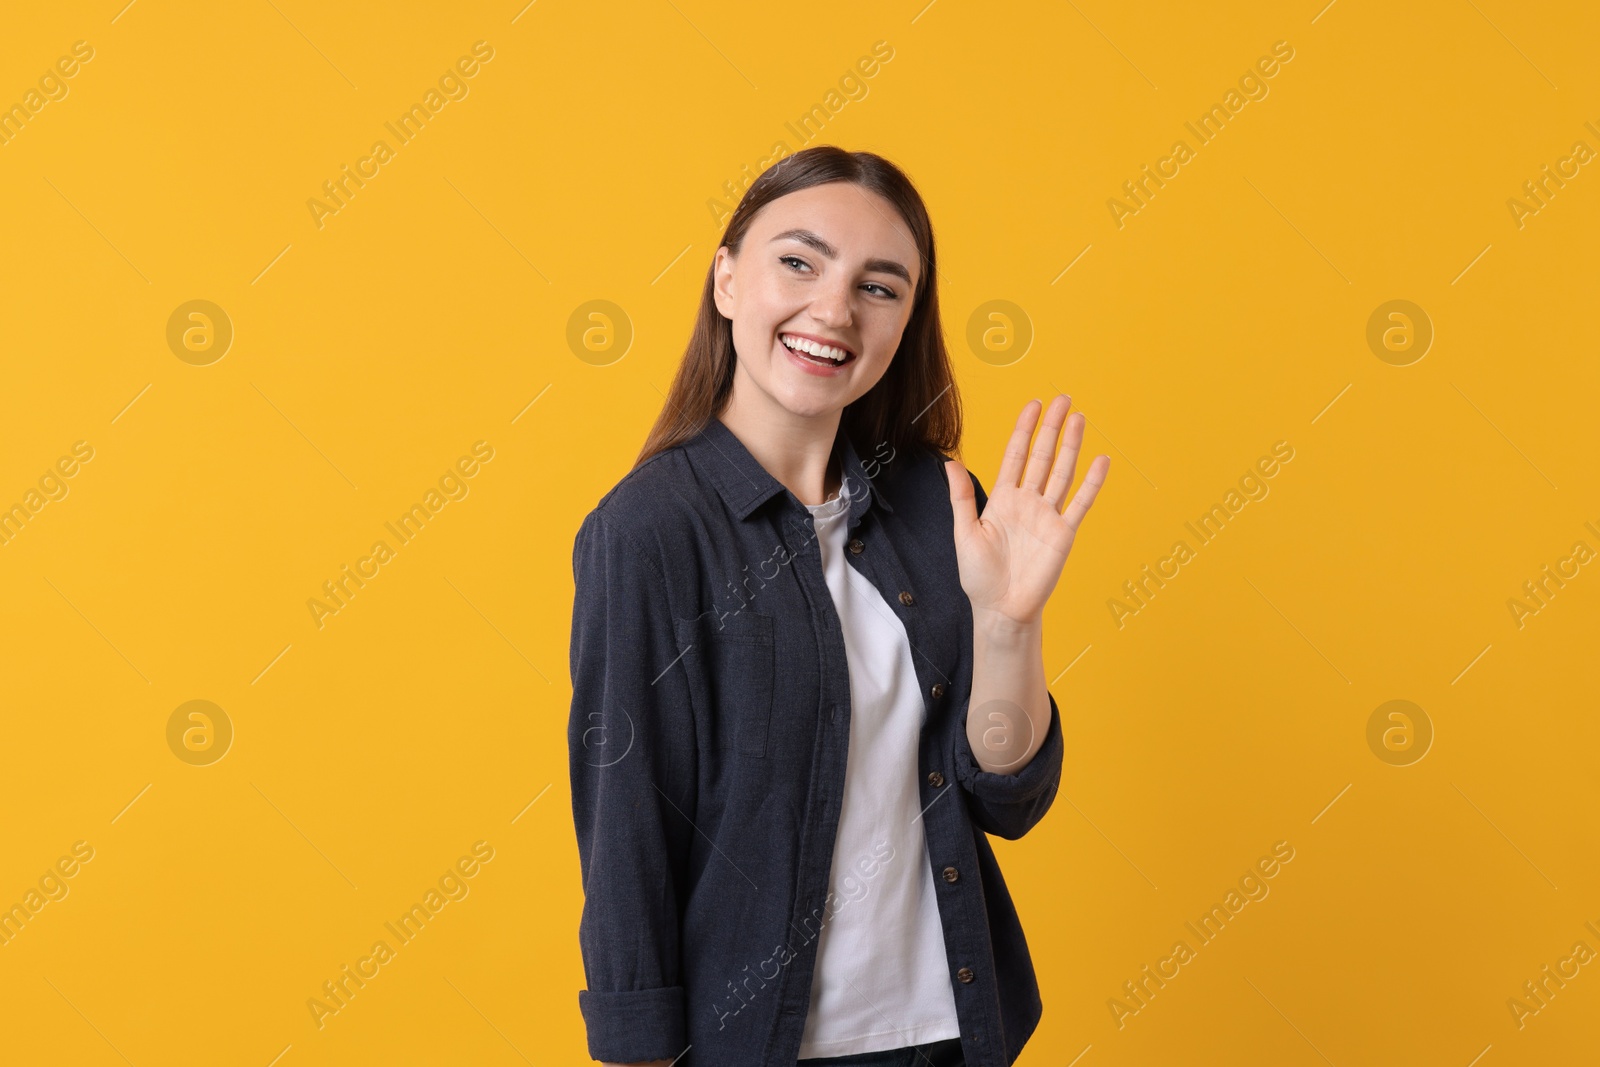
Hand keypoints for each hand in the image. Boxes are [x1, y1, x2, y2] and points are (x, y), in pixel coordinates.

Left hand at [944, 395, 1108, 627]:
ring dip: (1071, 446)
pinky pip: (1080, 503)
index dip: (1024, 429)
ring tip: (1079, 418)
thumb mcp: (964, 532)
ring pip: (1062, 472)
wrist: (1000, 609)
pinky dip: (1092, 483)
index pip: (1016, 454)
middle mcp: (1028, 502)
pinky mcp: (1064, 533)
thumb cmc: (979, 576)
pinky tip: (1101, 461)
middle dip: (1052, 427)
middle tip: (1063, 398)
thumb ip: (962, 497)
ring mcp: (1048, 516)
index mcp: (1003, 499)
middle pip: (1042, 456)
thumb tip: (950, 463)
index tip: (1034, 404)